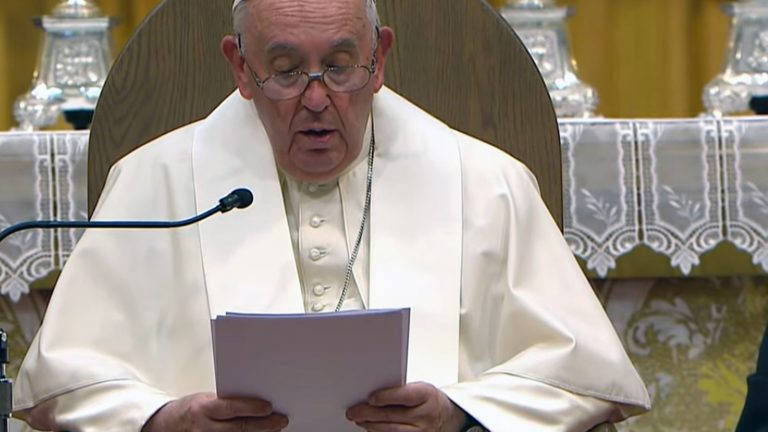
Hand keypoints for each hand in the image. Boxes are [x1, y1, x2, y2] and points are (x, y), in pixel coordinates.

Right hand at [141, 392, 287, 431]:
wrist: (169, 425)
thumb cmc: (193, 409)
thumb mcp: (206, 399)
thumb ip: (227, 402)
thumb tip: (256, 400)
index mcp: (203, 408)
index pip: (231, 408)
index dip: (251, 408)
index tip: (269, 407)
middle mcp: (204, 428)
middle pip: (239, 429)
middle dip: (263, 426)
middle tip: (281, 421)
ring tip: (275, 430)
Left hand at [346, 382, 466, 431]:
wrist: (447, 417)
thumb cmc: (429, 400)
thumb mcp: (420, 389)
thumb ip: (400, 391)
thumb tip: (373, 395)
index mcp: (426, 395)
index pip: (405, 396)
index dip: (386, 397)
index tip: (370, 397)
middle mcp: (425, 415)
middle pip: (393, 415)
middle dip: (369, 414)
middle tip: (354, 411)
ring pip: (392, 431)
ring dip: (371, 426)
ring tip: (359, 420)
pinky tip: (371, 429)